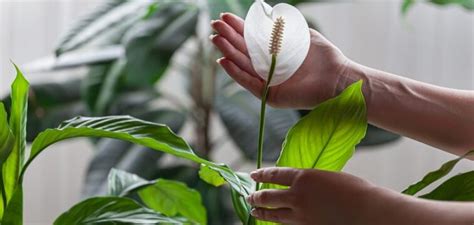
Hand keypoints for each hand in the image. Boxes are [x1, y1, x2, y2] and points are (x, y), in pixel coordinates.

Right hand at [211, 13, 349, 108]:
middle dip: (228, 38)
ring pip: (243, 66)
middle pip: (243, 52)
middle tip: (214, 26)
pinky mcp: (271, 95)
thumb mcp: (302, 35)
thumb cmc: (323, 57)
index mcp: (275, 52)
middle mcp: (269, 67)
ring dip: (228, 53)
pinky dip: (236, 73)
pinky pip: (249, 83)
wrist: (338, 78)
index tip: (224, 17)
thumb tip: (265, 15)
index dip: (238, 28)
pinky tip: (223, 61)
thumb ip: (283, 27)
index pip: (251, 39)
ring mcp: (269, 82)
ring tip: (215, 40)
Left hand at [247, 167, 385, 224]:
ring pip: (274, 215)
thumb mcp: (326, 177)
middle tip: (249, 197)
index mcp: (303, 177)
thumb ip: (309, 180)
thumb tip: (298, 185)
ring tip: (254, 211)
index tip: (252, 174)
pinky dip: (279, 223)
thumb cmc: (354, 191)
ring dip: (262, 213)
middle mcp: (297, 196)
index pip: (274, 174)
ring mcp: (301, 215)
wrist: (367, 211)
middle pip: (268, 197)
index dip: (262, 174)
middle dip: (256, 197)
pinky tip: (276, 222)